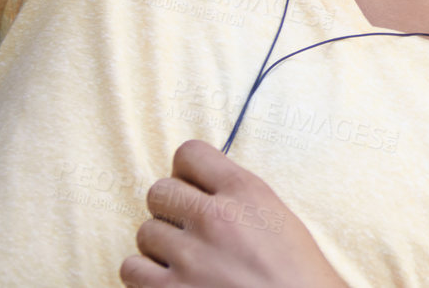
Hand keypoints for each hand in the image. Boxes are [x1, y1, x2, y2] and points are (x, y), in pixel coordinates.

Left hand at [120, 140, 347, 287]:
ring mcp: (190, 257)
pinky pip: (131, 268)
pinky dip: (145, 277)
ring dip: (160, 247)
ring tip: (186, 264)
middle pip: (159, 191)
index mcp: (246, 192)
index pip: (189, 153)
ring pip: (144, 231)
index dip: (188, 173)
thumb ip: (238, 198)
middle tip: (190, 232)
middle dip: (170, 210)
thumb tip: (200, 190)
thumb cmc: (297, 275)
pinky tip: (171, 283)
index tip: (194, 190)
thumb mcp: (279, 219)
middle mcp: (215, 218)